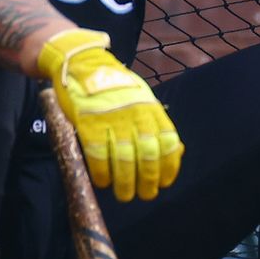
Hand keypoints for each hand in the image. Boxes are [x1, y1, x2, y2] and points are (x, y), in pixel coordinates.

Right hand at [37, 29, 181, 202]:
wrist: (82, 63)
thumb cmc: (115, 86)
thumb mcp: (143, 98)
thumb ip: (157, 124)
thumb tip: (176, 152)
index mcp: (151, 109)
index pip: (168, 143)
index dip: (169, 167)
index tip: (164, 183)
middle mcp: (135, 115)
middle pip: (147, 156)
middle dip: (147, 181)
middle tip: (144, 195)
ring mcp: (112, 120)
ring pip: (124, 160)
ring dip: (125, 183)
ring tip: (124, 195)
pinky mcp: (89, 124)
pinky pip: (98, 156)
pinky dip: (102, 174)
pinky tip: (103, 182)